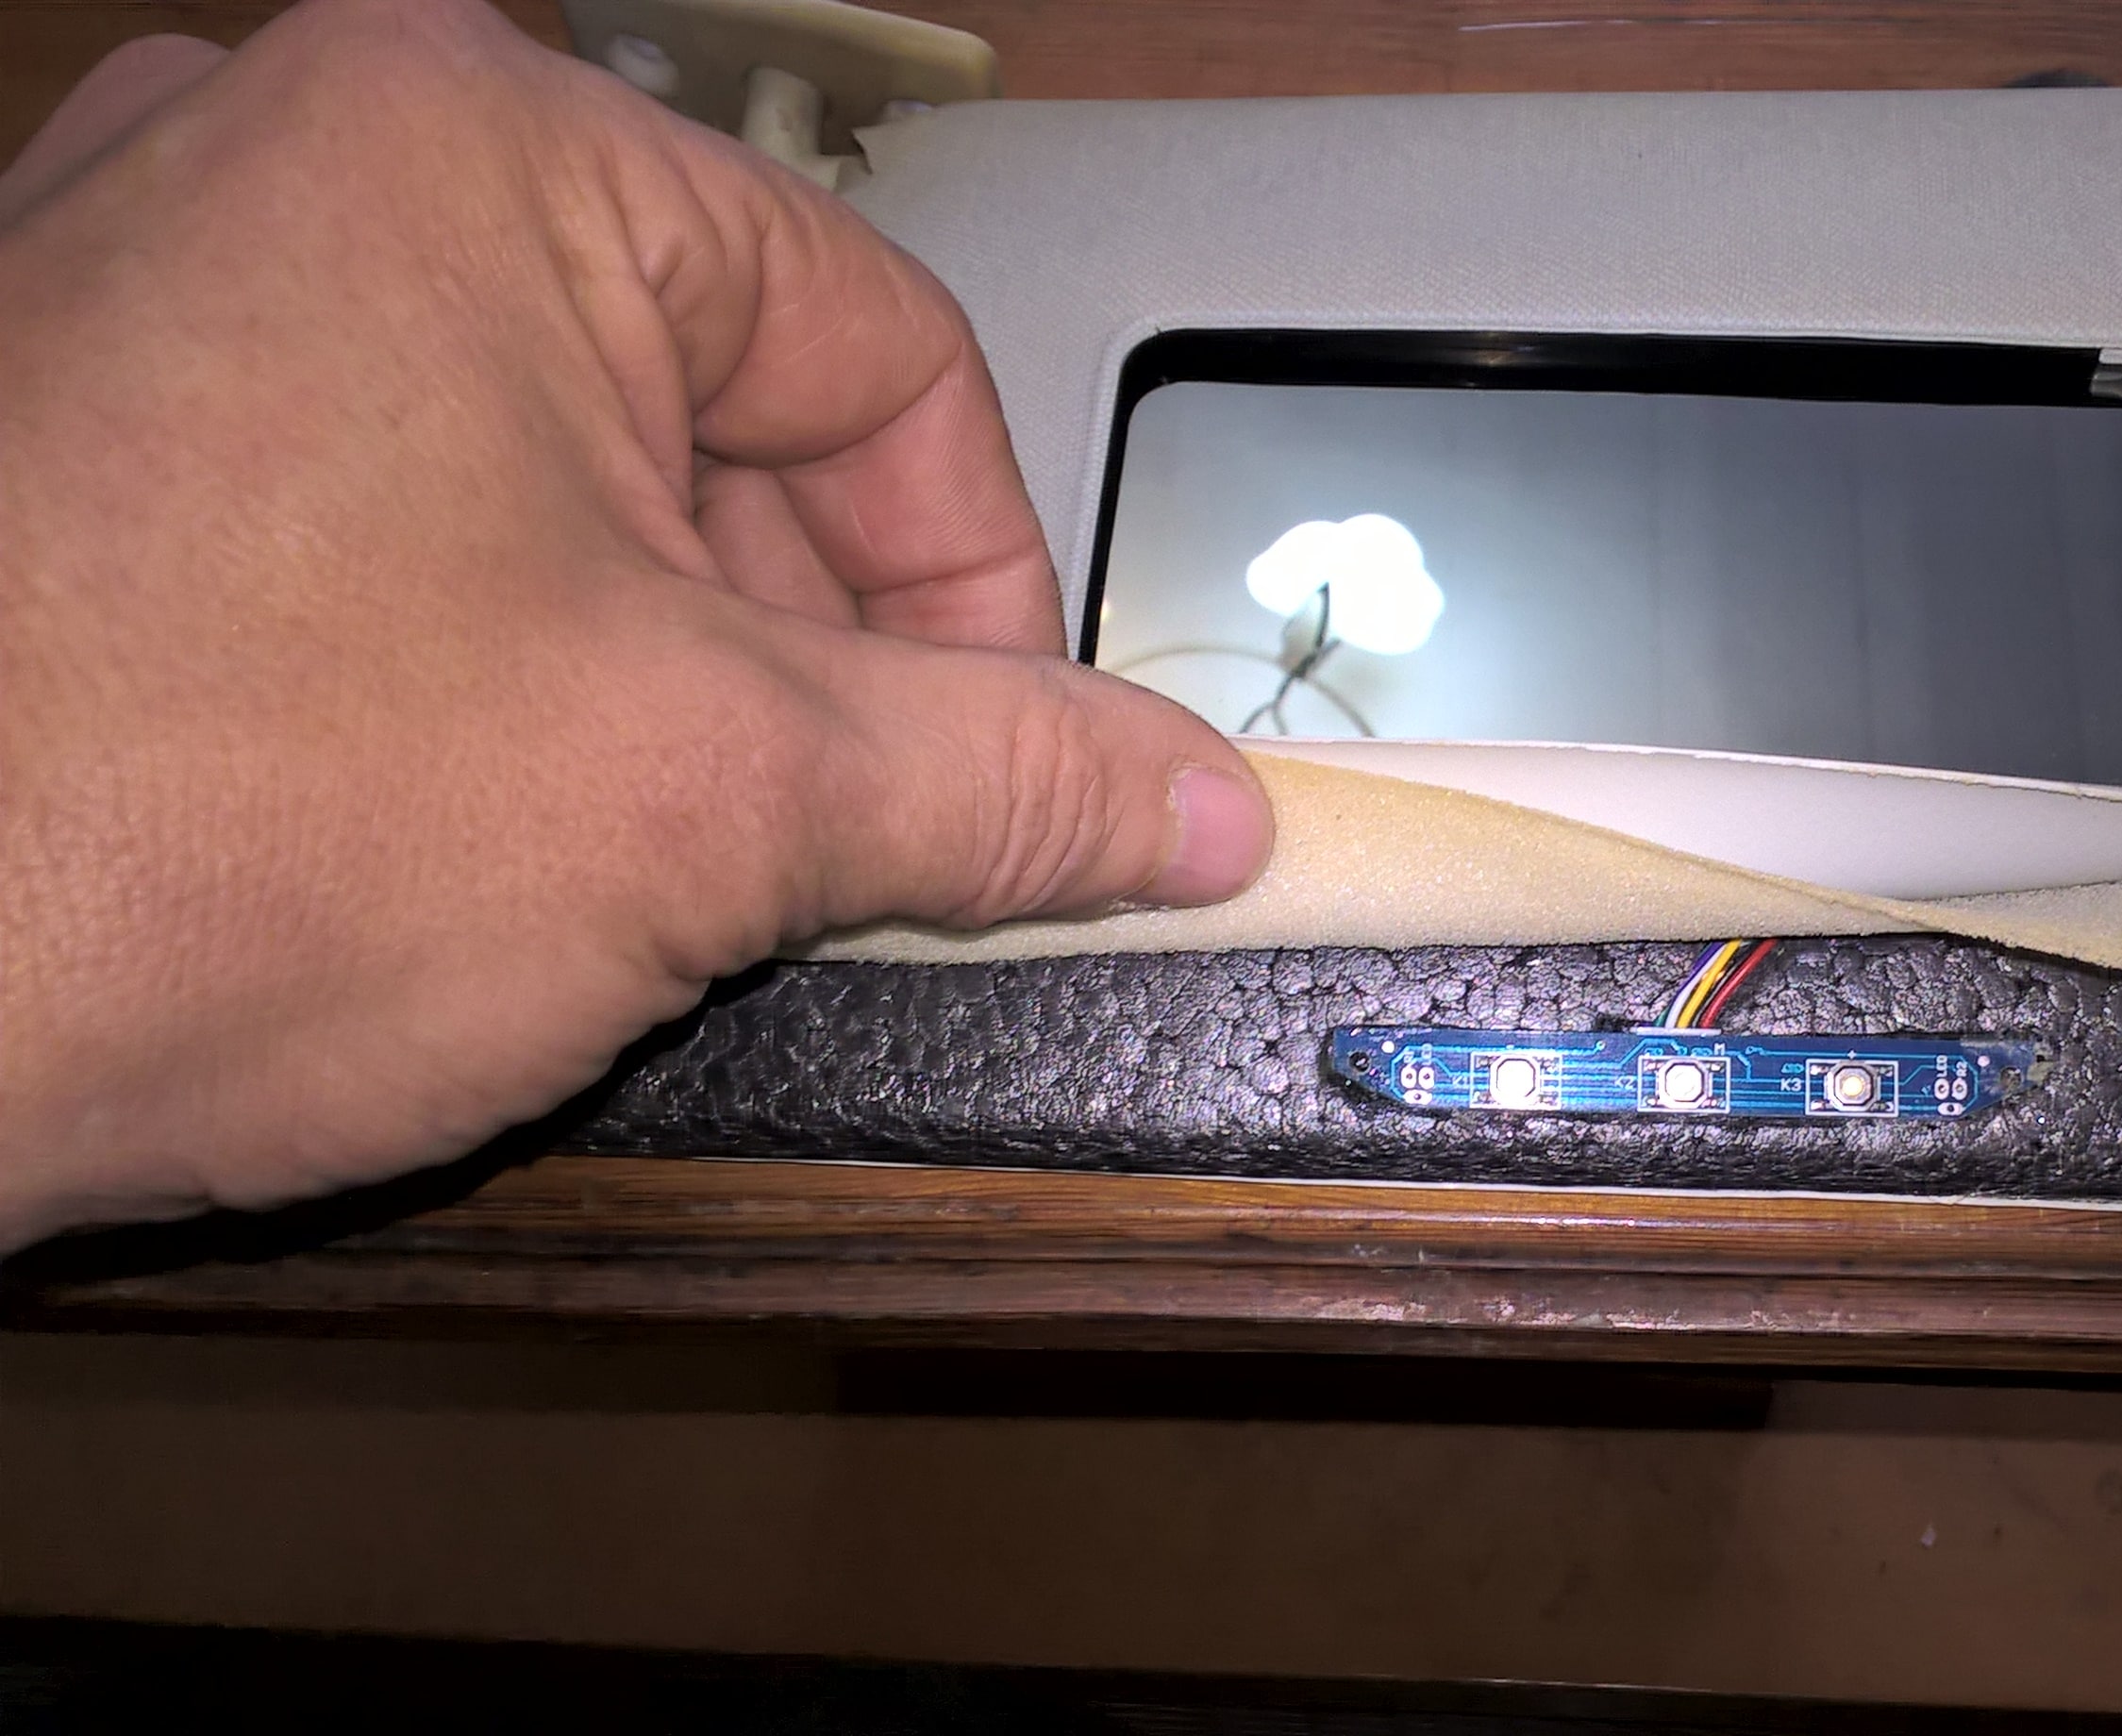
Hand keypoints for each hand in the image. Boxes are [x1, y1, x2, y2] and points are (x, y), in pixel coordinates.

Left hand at [0, 0, 1270, 1247]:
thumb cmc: (182, 831)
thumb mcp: (710, 801)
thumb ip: (1003, 777)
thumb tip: (1189, 797)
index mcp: (475, 146)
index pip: (880, 348)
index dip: (986, 588)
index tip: (1014, 764)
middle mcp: (291, 161)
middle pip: (709, 408)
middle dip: (802, 652)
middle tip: (837, 847)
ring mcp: (150, 289)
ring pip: (541, 479)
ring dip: (645, 679)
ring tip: (627, 866)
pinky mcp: (70, 439)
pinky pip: (374, 523)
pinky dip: (472, 672)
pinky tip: (461, 837)